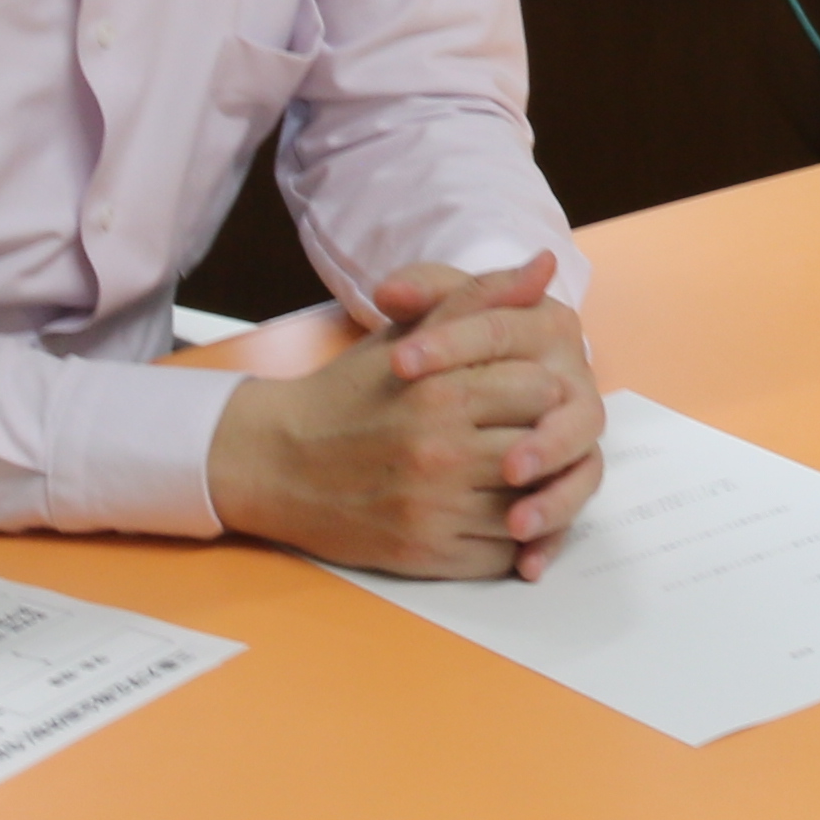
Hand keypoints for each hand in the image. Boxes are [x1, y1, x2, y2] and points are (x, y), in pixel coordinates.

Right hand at [210, 254, 609, 579]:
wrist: (273, 462)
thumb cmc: (347, 393)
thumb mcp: (407, 334)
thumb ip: (479, 298)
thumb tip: (545, 264)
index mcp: (440, 392)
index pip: (541, 390)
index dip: (541, 390)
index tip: (525, 392)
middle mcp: (441, 452)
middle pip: (542, 448)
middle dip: (543, 440)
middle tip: (526, 434)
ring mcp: (434, 509)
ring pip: (531, 506)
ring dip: (532, 493)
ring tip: (510, 473)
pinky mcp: (425, 555)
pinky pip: (502, 554)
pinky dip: (507, 537)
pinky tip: (488, 511)